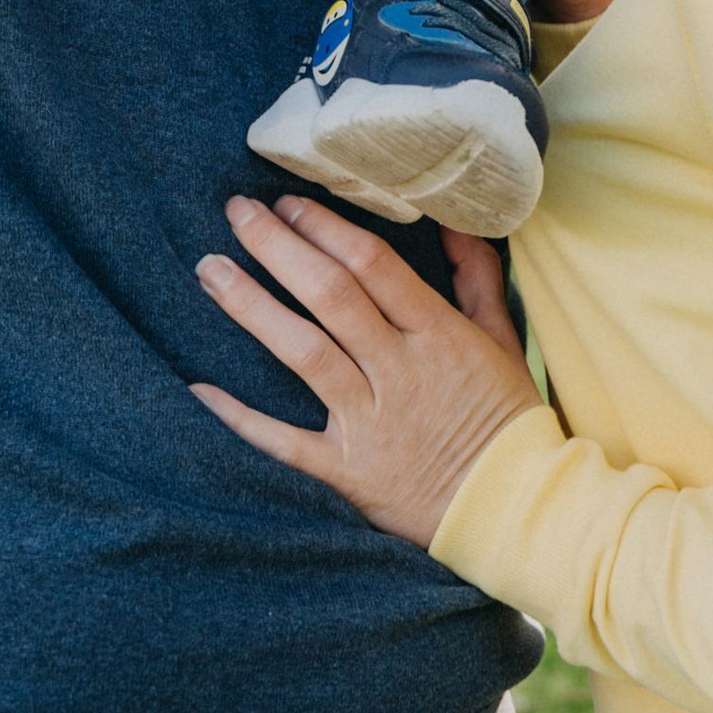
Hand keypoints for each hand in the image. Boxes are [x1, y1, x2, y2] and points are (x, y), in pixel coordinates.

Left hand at [191, 195, 540, 546]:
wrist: (513, 509)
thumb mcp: (502, 340)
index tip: (288, 203)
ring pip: (302, 353)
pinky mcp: (347, 471)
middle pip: (330, 296)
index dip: (326, 228)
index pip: (373, 266)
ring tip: (210, 270)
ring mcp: (370, 422)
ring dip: (251, 307)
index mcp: (437, 334)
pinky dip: (240, 417)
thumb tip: (452, 222)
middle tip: (237, 212)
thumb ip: (476, 277)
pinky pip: (284, 441)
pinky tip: (199, 388)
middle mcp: (399, 370)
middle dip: (278, 247)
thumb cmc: (508, 420)